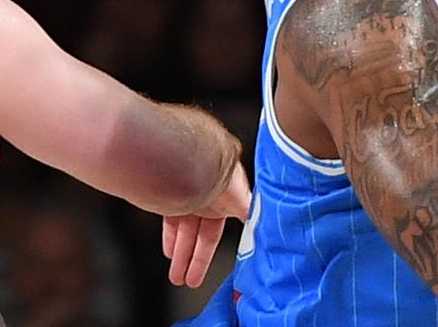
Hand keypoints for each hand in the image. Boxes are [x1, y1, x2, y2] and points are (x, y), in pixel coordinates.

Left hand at [163, 162, 251, 287]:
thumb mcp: (242, 202)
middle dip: (196, 259)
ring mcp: (191, 193)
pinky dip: (171, 237)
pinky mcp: (171, 193)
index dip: (218, 250)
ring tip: (177, 275)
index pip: (227, 227)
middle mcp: (213, 195)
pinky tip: (169, 251)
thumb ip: (253, 218)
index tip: (215, 268)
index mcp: (232, 195)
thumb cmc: (218, 171)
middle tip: (189, 280)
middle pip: (204, 234)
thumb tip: (268, 236)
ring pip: (186, 230)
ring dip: (182, 254)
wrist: (186, 157)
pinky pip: (172, 220)